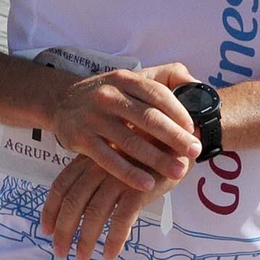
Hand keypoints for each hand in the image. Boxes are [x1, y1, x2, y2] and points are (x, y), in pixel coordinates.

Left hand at [40, 153, 183, 259]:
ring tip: (83, 256)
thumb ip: (98, 173)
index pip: (61, 186)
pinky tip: (111, 253)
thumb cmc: (146, 149)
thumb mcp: (115, 157)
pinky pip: (122, 219)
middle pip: (73, 202)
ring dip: (86, 239)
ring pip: (94, 213)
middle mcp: (100, 167)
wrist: (179, 137)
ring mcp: (119, 177)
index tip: (46, 230)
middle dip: (64, 230)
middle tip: (60, 252)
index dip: (51, 210)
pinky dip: (114, 239)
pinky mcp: (139, 188)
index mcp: (90, 159)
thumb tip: (80, 201)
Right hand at [50, 62, 201, 191]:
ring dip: (157, 159)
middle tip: (195, 152)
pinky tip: (147, 184)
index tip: (194, 130)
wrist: (62, 101)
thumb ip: (167, 76)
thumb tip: (196, 83)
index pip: (157, 94)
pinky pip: (108, 159)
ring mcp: (93, 117)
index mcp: (126, 79)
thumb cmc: (110, 93)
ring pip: (130, 141)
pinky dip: (128, 173)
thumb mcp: (133, 78)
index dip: (178, 112)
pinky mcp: (80, 138)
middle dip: (174, 137)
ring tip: (179, 171)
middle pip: (148, 118)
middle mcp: (109, 96)